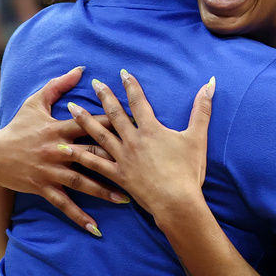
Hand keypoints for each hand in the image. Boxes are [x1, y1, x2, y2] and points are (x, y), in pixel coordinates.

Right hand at [0, 66, 126, 235]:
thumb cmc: (18, 126)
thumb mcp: (35, 102)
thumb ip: (59, 85)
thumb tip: (81, 69)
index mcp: (59, 128)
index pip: (90, 124)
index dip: (113, 123)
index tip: (136, 124)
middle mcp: (57, 150)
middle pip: (91, 154)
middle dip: (116, 160)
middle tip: (141, 166)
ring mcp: (50, 171)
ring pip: (81, 182)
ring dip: (103, 192)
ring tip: (126, 199)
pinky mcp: (43, 187)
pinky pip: (63, 204)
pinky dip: (79, 217)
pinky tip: (96, 228)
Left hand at [66, 70, 213, 226]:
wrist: (176, 202)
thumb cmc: (188, 171)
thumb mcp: (197, 137)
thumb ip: (202, 109)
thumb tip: (210, 83)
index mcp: (151, 129)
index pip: (138, 102)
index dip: (130, 86)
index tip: (122, 73)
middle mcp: (132, 140)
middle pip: (114, 114)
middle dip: (104, 96)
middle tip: (94, 83)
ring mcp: (122, 158)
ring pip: (99, 134)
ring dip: (84, 119)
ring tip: (71, 107)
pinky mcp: (117, 175)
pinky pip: (94, 163)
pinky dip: (78, 155)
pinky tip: (64, 148)